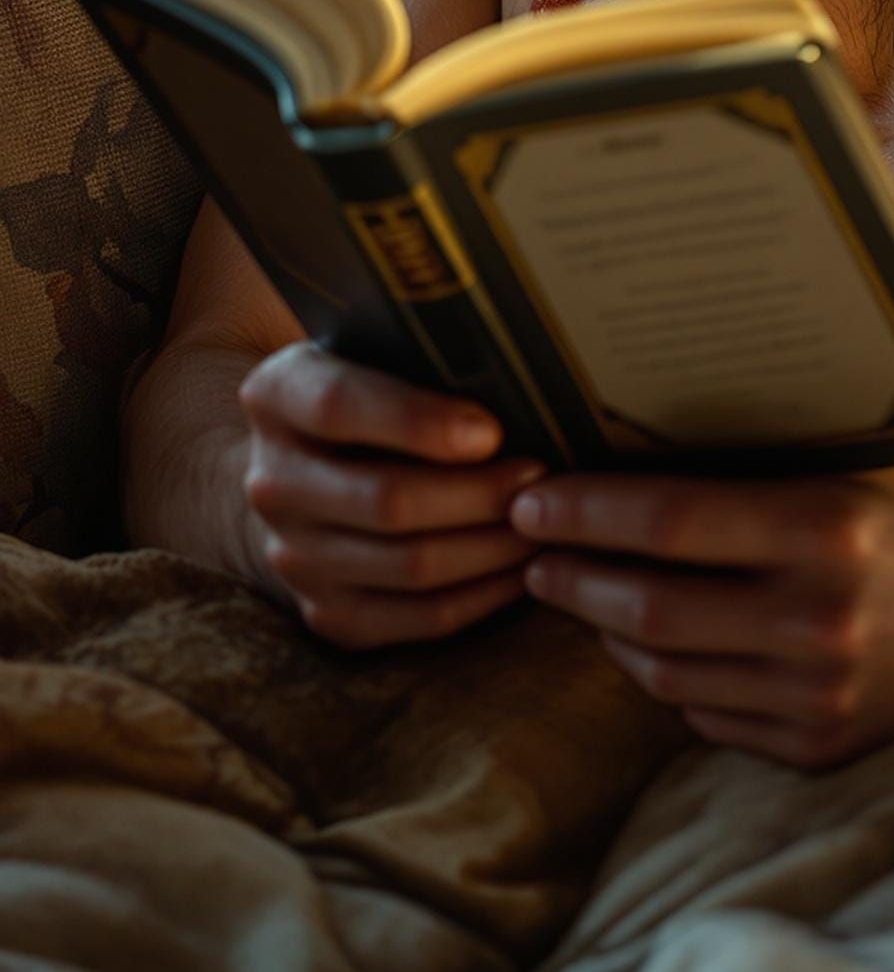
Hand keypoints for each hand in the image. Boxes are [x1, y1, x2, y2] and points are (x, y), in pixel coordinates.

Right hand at [239, 342, 543, 648]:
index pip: (337, 406)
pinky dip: (483, 596)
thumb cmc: (370, 394)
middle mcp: (272, 482)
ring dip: (491, 547)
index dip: (416, 422)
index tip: (490, 431)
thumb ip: (420, 359)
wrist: (305, 469)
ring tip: (543, 521)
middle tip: (541, 479)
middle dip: (479, 493)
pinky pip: (419, 619)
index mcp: (277, 396)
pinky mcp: (329, 613)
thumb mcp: (373, 352)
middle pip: (386, 501)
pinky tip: (523, 568)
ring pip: (410, 566)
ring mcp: (294, 556)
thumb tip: (517, 382)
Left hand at [510, 463, 893, 767]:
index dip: (585, 512)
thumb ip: (747, 467)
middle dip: (572, 577)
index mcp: (826, 530)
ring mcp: (821, 696)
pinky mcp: (821, 748)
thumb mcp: (843, 466)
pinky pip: (705, 716)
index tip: (530, 501)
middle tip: (529, 551)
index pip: (670, 522)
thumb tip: (616, 450)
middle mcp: (822, 620)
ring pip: (666, 671)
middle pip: (650, 607)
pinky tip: (651, 642)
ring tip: (581, 591)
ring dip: (607, 631)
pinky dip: (666, 677)